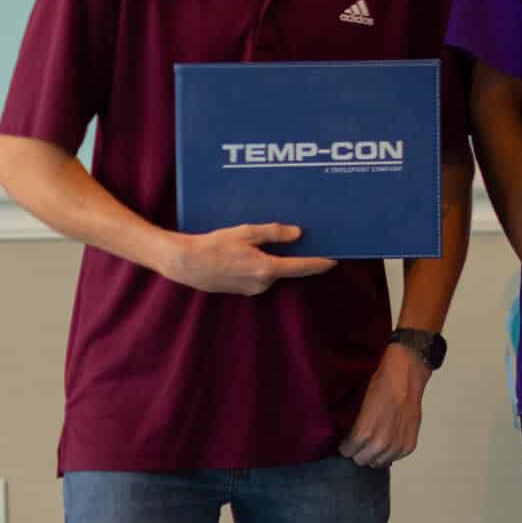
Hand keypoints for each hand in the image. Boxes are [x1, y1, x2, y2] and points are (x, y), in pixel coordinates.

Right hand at [162, 223, 336, 293]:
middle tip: (308, 243)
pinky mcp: (242, 290)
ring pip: (273, 272)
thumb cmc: (213, 246)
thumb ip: (274, 233)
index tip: (335, 260)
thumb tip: (298, 234)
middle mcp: (262, 283)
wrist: (185, 264)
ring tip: (273, 244)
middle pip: (288, 269)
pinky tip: (253, 253)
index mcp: (266, 269)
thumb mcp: (245, 233)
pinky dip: (263, 266)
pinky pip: (260, 276)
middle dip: (298, 258)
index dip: (320, 263)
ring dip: (276, 261)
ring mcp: (252, 289)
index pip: (302, 267)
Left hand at [339, 343, 427, 466]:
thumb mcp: (356, 404)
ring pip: (378, 462)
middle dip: (359, 450)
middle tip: (362, 438)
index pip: (347, 452)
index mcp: (364, 433)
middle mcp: (381, 444)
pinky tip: (391, 437)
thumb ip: (351, 426)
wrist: (406, 375)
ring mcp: (397, 446)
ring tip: (377, 438)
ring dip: (375, 453)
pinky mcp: (410, 445)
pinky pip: (394, 458)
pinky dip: (390, 451)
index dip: (346, 444)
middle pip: (361, 460)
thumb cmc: (377, 385)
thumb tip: (345, 438)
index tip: (348, 437)